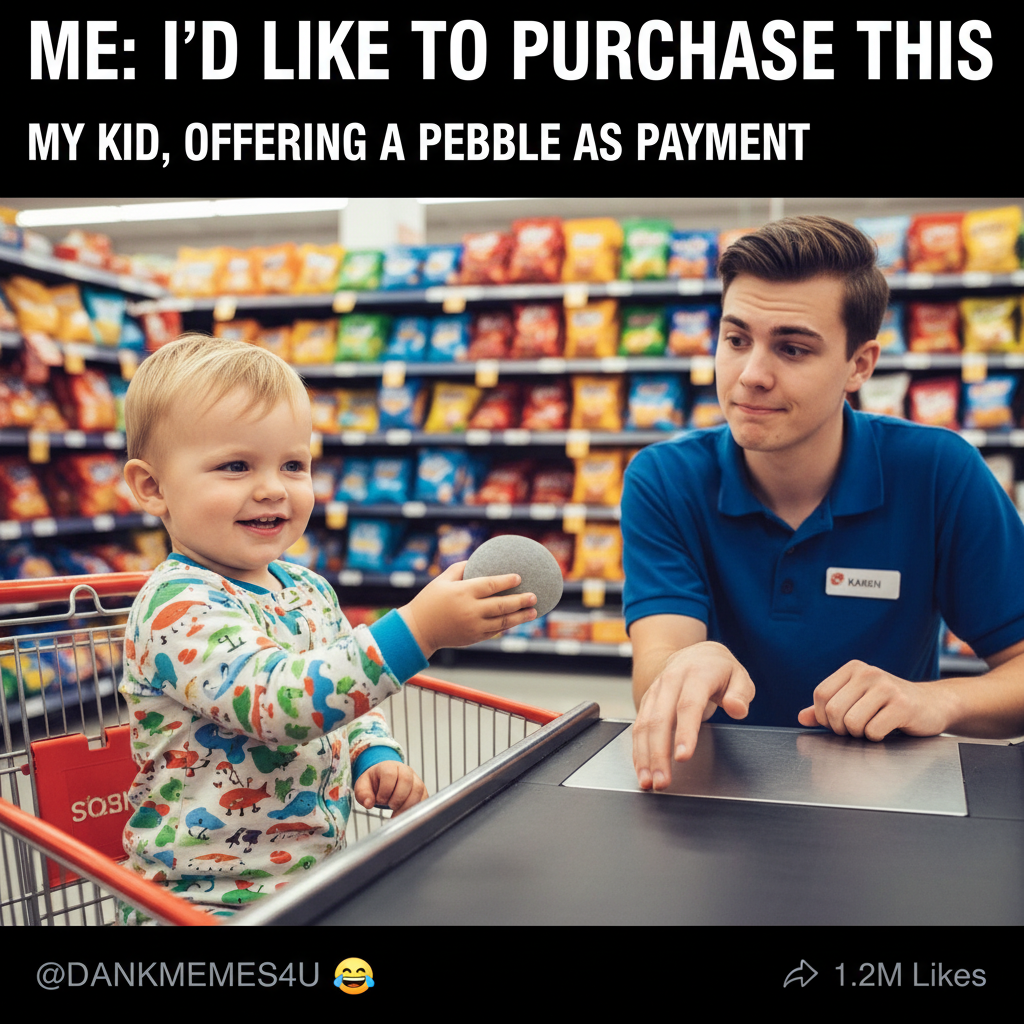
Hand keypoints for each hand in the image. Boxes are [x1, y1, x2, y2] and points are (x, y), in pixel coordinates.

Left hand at [353, 761, 427, 816]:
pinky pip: (424, 798)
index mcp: (389, 766)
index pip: (390, 774)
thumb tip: (368, 804)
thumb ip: (363, 794)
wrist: (385, 780)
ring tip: (397, 814)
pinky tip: (405, 814)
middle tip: (389, 807)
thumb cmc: (374, 783)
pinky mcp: (422, 789)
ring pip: (418, 789)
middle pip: (406, 780)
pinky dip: (415, 808)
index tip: (379, 800)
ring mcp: (415, 779)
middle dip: (397, 798)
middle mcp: (405, 770)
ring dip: (407, 805)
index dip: (384, 791)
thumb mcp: (363, 786)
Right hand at [398, 561, 537, 657]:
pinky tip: (515, 620)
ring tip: (533, 612)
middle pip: (502, 605)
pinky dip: (507, 626)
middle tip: (534, 596)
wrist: (418, 629)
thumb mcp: (442, 580)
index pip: (491, 585)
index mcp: (463, 592)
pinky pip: (495, 631)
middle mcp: (470, 610)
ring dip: (520, 617)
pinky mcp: (474, 638)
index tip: (519, 578)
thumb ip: (461, 568)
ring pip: (503, 622)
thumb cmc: (430, 600)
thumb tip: (479, 559)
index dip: (507, 581)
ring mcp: (473, 626)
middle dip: (521, 601)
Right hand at [632, 641, 754, 790]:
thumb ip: (740, 693)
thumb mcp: (739, 676)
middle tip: (663, 780)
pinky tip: (641, 769)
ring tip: (649, 781)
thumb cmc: (719, 671)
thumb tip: (737, 708)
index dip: (685, 733)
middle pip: (660, 719)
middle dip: (658, 753)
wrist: (694, 655)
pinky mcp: (647, 701)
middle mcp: (671, 681)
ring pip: (644, 725)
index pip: (688, 705)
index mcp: (696, 674)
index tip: (683, 757)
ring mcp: (656, 691)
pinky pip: (638, 727)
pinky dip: (638, 750)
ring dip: (644, 755)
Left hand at [797, 660, 949, 739]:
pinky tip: (888, 729)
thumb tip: (801, 717)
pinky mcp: (903, 705)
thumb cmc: (890, 704)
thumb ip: (828, 708)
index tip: (836, 723)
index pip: (821, 695)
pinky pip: (874, 730)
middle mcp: (868, 673)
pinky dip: (876, 737)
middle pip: (834, 710)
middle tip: (856, 730)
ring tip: (872, 727)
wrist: (933, 704)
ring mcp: (886, 687)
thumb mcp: (857, 700)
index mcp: (853, 668)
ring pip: (852, 722)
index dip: (823, 716)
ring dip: (859, 734)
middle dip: (841, 729)